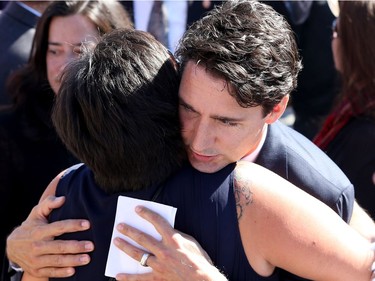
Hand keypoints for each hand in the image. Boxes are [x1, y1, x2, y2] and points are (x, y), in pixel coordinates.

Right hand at [6, 196, 93, 277]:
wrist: (12, 247)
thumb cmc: (30, 227)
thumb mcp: (36, 213)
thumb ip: (49, 203)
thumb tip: (63, 198)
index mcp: (40, 231)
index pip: (59, 227)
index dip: (73, 225)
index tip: (87, 224)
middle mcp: (38, 246)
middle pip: (60, 246)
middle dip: (76, 246)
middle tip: (91, 245)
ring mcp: (37, 259)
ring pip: (57, 261)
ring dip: (73, 260)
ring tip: (87, 258)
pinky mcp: (37, 270)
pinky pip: (51, 272)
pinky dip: (62, 272)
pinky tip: (73, 270)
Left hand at [113, 206, 227, 280]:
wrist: (202, 280)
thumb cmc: (199, 260)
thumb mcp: (190, 242)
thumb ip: (176, 235)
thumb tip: (165, 230)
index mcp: (173, 239)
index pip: (157, 222)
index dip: (146, 214)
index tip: (137, 209)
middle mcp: (164, 251)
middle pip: (142, 238)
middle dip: (129, 230)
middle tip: (119, 226)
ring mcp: (159, 265)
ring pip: (137, 254)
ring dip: (125, 246)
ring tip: (116, 241)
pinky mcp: (158, 278)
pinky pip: (140, 278)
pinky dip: (128, 278)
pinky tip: (118, 275)